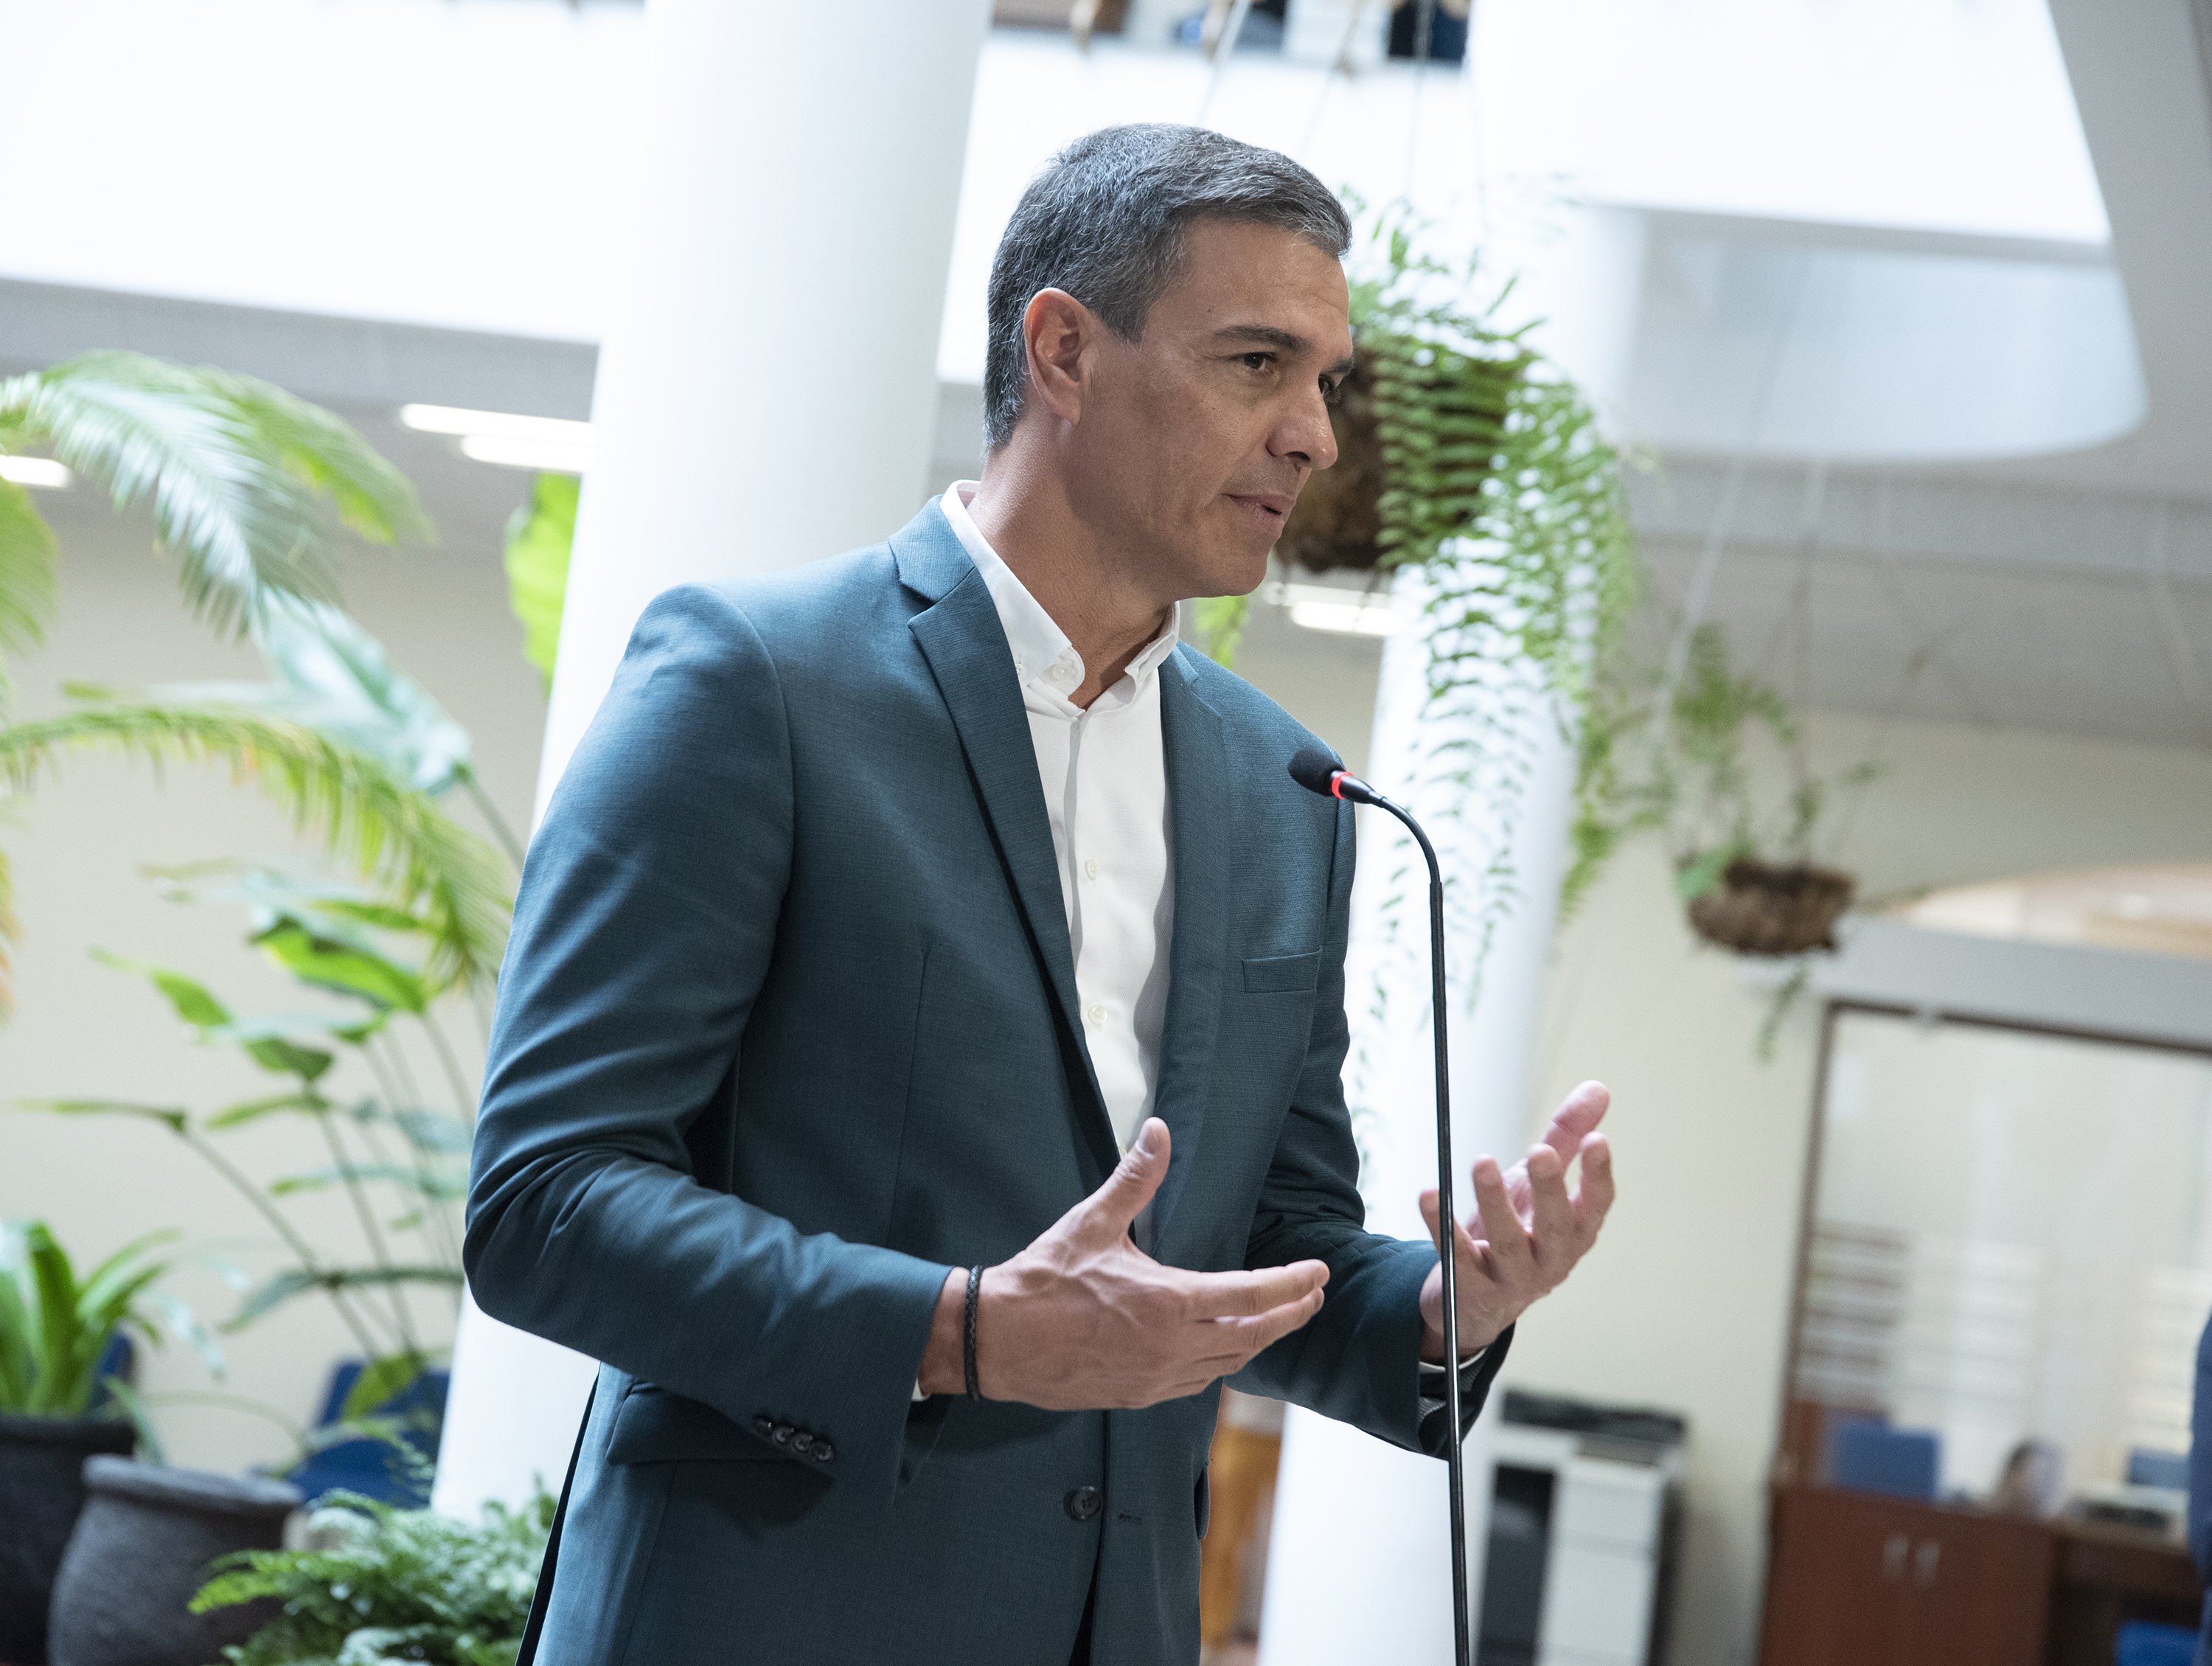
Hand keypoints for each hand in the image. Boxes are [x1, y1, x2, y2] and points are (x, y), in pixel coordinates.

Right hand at [917, 1118, 1329, 1407]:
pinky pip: (1197, 1382)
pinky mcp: (1137, 1395)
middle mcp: (1171, 1346)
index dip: (1293, 1285)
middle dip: (1290, 1316)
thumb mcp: (1093, 1222)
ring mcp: (1156, 1377)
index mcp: (1167, 1302)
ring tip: (1275, 1321)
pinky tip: (1221, 1349)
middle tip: (1313, 1298)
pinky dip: (1220, 1363)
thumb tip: (1158, 1131)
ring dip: (1257, 1341)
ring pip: (1227, 1364)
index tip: (1319, 1273)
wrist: (997, 1340)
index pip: (1252, 1295)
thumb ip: (1135, 1178)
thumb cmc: (1044, 1279)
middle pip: (1253, 1335)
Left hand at [1417, 1080, 1614, 1359]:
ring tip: (1482, 1162)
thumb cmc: (1518, 1229)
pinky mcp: (1473, 1288)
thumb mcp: (1539, 1184)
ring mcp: (1514, 1278)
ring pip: (1508, 1242)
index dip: (1599, 1175)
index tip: (1597, 1141)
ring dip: (1494, 1201)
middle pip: (1556, 1226)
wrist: (1478, 1299)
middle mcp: (1552, 1259)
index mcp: (1576, 1232)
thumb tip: (1598, 1088)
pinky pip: (1457, 1256)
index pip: (1597, 1205)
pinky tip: (1428, 1194)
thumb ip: (1566, 1138)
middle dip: (1549, 1189)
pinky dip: (1440, 1225)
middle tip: (1539, 1151)